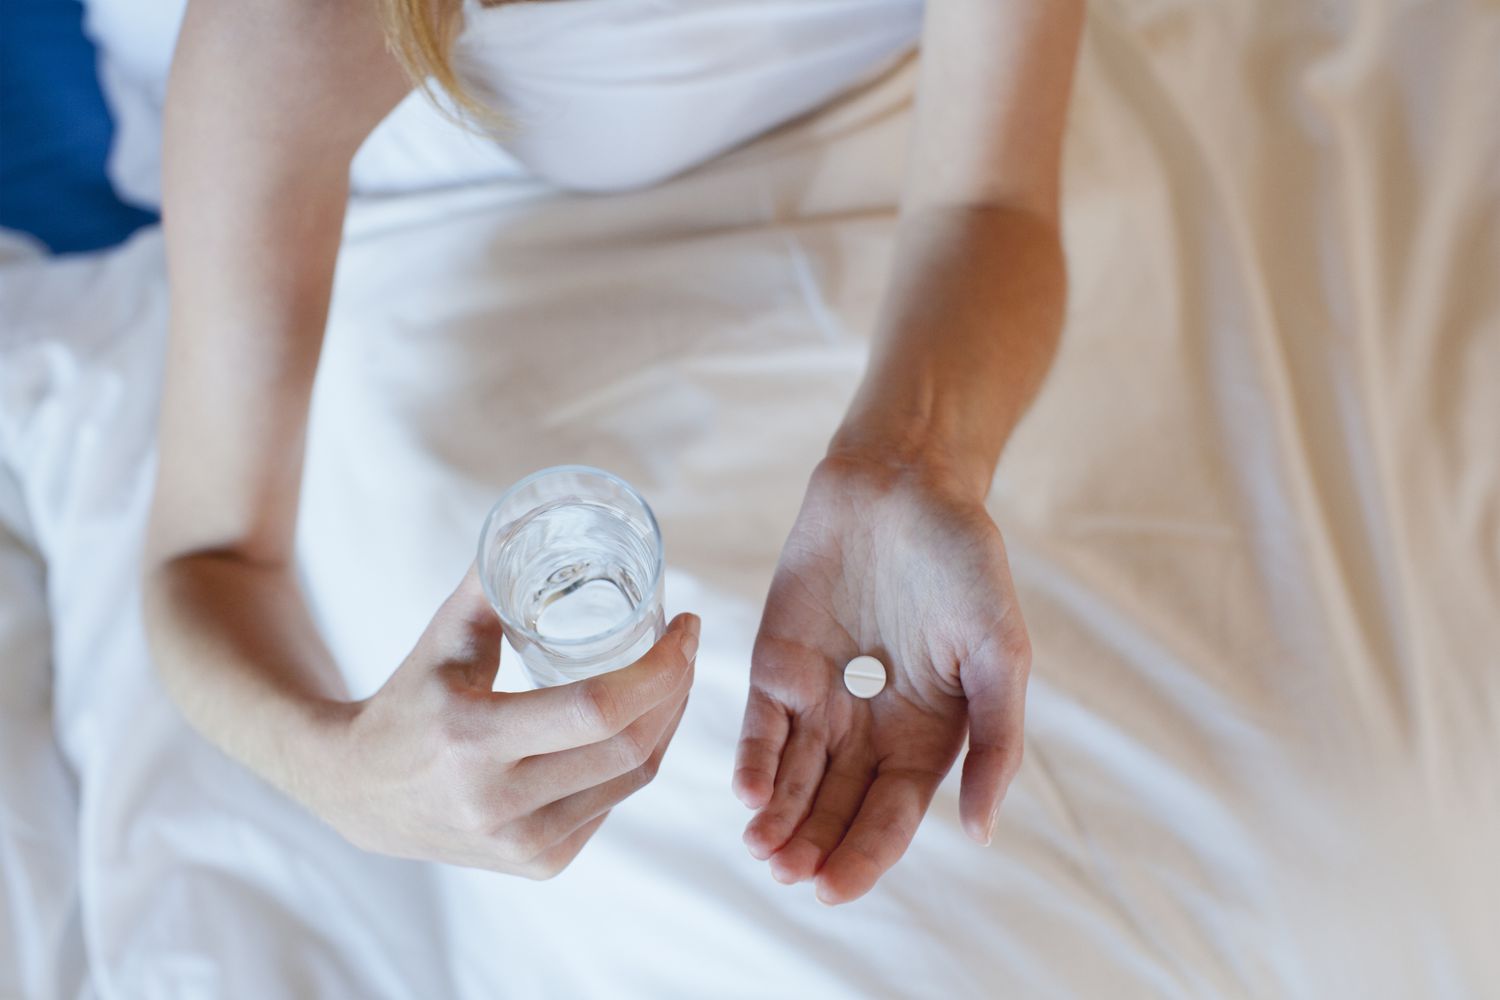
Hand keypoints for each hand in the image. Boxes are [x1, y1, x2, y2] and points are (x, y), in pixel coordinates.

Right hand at [310, 566, 697, 877]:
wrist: (359, 795)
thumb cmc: (409, 698)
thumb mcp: (444, 635)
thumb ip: (496, 581)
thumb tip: (545, 517)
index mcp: (471, 739)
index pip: (598, 709)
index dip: (660, 668)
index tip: (684, 627)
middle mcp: (499, 804)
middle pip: (629, 747)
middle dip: (675, 689)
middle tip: (685, 645)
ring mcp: (522, 845)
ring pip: (633, 779)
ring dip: (666, 722)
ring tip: (673, 676)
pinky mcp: (539, 864)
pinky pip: (612, 803)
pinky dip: (634, 758)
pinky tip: (638, 723)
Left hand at [734, 456, 1030, 902]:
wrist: (903, 483)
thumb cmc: (965, 563)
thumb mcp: (1000, 651)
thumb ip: (995, 739)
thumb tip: (981, 832)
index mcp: (926, 735)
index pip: (891, 814)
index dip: (865, 854)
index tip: (833, 889)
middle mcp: (870, 728)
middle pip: (837, 806)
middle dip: (813, 846)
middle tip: (789, 878)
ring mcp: (819, 698)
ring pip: (794, 778)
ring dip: (777, 818)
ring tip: (762, 852)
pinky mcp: (774, 664)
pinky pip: (760, 725)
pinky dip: (753, 759)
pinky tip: (747, 792)